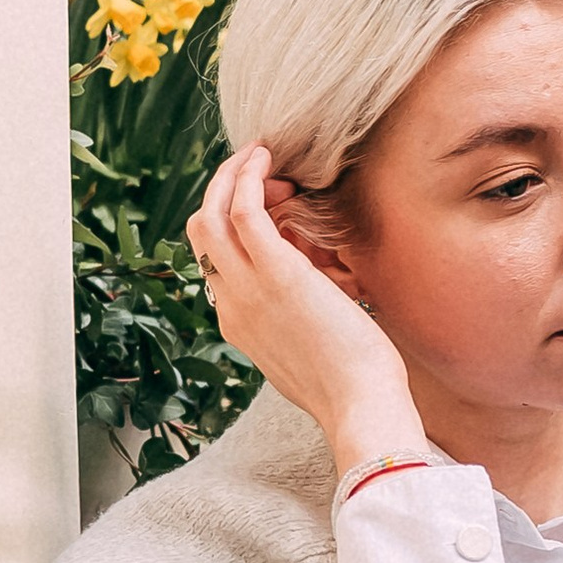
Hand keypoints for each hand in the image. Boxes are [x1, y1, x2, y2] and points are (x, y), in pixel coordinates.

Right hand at [188, 143, 425, 476]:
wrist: (360, 407)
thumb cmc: (353, 381)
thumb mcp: (312, 342)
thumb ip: (300, 308)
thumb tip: (314, 271)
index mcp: (237, 324)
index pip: (215, 259)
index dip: (235, 221)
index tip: (276, 203)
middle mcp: (231, 304)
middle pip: (201, 231)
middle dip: (225, 192)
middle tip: (263, 172)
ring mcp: (247, 289)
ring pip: (211, 214)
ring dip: (232, 176)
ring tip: (263, 155)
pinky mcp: (276, 272)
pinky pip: (243, 209)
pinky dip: (248, 176)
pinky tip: (267, 157)